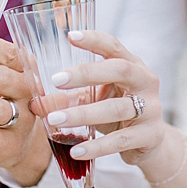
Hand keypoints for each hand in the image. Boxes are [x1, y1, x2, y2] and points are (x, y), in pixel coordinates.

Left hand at [45, 30, 164, 165]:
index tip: (70, 36)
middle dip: (87, 73)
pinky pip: (120, 140)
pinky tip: (76, 151)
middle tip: (56, 80)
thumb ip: (69, 97)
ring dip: (83, 113)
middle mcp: (146, 82)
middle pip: (119, 70)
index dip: (94, 40)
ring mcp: (152, 108)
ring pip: (116, 108)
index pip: (114, 47)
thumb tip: (35, 103)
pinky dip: (97, 147)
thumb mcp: (95, 99)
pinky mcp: (151, 135)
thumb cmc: (118, 112)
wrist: (150, 144)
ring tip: (55, 119)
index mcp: (132, 65)